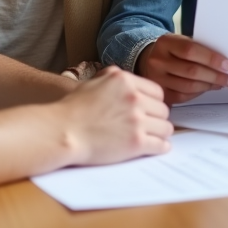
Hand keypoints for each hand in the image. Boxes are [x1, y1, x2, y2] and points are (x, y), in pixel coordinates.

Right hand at [54, 66, 173, 165]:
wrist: (61, 132)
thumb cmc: (73, 109)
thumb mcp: (94, 81)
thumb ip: (114, 79)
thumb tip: (129, 83)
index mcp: (126, 81)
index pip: (157, 92)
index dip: (154, 102)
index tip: (150, 110)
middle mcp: (135, 98)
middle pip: (163, 110)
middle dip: (156, 118)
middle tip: (149, 125)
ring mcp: (137, 121)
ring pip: (166, 128)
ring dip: (160, 133)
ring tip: (152, 137)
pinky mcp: (136, 143)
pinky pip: (161, 145)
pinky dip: (160, 147)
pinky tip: (155, 147)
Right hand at [136, 33, 227, 104]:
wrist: (149, 59)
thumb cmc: (172, 50)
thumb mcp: (181, 41)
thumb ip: (198, 49)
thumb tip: (223, 64)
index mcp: (165, 42)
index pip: (191, 50)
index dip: (211, 58)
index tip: (227, 65)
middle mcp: (158, 61)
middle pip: (191, 71)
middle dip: (215, 76)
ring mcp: (156, 78)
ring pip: (188, 86)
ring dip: (208, 86)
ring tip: (221, 84)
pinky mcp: (159, 92)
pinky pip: (182, 96)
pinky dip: (198, 93)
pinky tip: (207, 88)